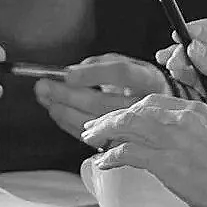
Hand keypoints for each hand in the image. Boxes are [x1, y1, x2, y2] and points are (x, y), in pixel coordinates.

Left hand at [33, 53, 167, 138]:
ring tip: (46, 99)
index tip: (67, 75)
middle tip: (45, 86)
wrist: (162, 112)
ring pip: (94, 122)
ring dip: (64, 111)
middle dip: (68, 95)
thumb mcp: (128, 65)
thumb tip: (71, 71)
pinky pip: (91, 136)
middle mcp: (143, 105)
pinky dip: (69, 124)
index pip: (121, 73)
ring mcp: (133, 128)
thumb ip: (100, 64)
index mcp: (148, 80)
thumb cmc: (140, 86)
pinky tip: (57, 112)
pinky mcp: (121, 143)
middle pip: (102, 102)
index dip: (93, 74)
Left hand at [79, 94, 206, 206]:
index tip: (115, 119)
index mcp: (195, 109)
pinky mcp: (166, 162)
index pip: (151, 102)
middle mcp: (183, 118)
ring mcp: (173, 139)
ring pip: (126, 126)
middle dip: (109, 119)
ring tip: (90, 141)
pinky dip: (111, 157)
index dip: (127, 110)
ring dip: (103, 133)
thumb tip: (161, 143)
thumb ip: (187, 134)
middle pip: (134, 110)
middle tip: (93, 130)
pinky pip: (128, 153)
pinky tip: (105, 163)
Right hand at [158, 17, 206, 172]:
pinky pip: (195, 88)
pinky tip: (177, 82)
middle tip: (172, 59)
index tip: (179, 34)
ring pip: (195, 67)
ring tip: (173, 70)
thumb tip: (193, 48)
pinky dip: (184, 84)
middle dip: (185, 50)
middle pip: (202, 47)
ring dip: (181, 66)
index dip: (198, 29)